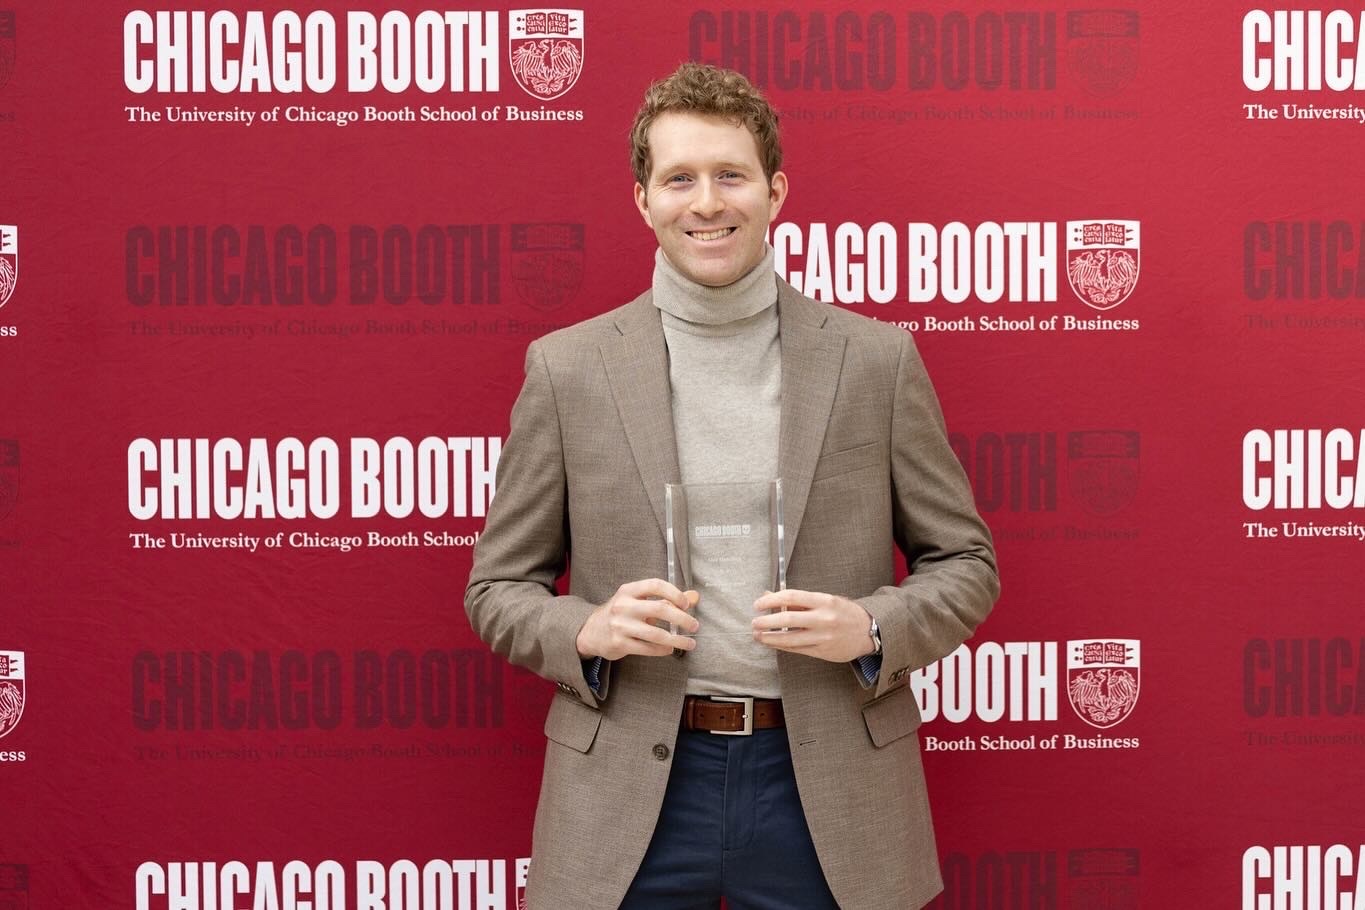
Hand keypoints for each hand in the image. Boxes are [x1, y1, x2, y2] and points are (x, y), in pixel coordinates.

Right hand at [576, 579, 699, 659]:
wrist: (591, 632)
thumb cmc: (622, 613)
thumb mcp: (639, 601)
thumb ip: (667, 598)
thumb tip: (694, 597)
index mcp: (629, 590)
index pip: (655, 585)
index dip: (674, 593)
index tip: (687, 604)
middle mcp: (623, 606)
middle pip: (659, 609)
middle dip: (682, 618)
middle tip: (695, 626)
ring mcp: (620, 625)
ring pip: (656, 634)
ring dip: (677, 640)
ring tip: (690, 643)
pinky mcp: (619, 643)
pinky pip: (647, 648)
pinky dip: (663, 650)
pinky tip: (670, 648)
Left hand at [752, 589, 875, 662]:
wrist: (868, 631)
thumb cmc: (843, 612)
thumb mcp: (824, 600)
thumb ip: (797, 600)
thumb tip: (768, 596)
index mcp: (824, 601)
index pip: (792, 597)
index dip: (771, 600)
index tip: (758, 604)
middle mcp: (824, 619)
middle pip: (788, 619)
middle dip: (766, 621)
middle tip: (754, 622)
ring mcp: (823, 637)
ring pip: (790, 639)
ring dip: (770, 638)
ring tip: (758, 636)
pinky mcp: (823, 652)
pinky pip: (797, 650)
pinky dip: (781, 646)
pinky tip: (772, 643)